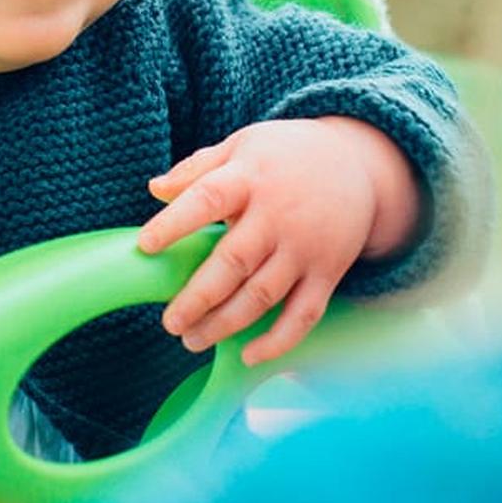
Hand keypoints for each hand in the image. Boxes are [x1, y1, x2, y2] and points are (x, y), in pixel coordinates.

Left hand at [137, 117, 419, 365]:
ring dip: (225, 324)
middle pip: (234, 261)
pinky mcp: (328, 273)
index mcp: (249, 178)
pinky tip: (246, 356)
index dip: (174, 224)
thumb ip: (196, 168)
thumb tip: (153, 190)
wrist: (356, 164)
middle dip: (198, 297)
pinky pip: (304, 315)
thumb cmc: (284, 156)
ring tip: (191, 340)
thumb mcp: (240, 146)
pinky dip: (278, 341)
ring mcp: (305, 248)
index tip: (145, 246)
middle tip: (169, 322)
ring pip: (263, 295)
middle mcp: (278, 216)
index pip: (207, 199)